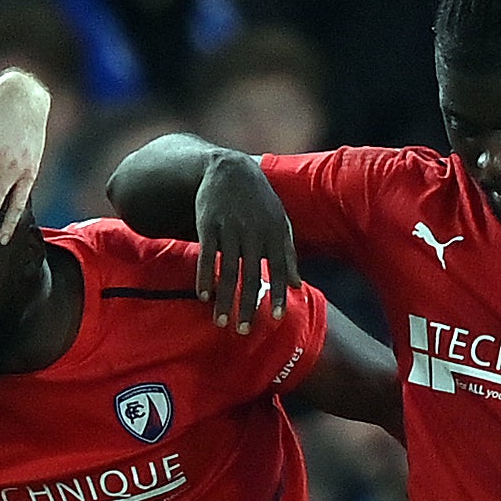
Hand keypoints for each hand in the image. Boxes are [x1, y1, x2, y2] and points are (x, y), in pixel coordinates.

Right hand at [195, 151, 294, 331]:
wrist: (230, 170)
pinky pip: (207, 255)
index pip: (278, 268)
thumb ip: (288, 253)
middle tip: (243, 331)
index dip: (276, 293)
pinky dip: (204, 276)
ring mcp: (230, 228)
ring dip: (225, 299)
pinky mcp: (208, 224)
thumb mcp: (280, 222)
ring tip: (221, 322)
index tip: (275, 318)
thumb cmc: (259, 201)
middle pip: (251, 275)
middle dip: (247, 305)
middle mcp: (254, 232)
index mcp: (275, 232)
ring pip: (227, 270)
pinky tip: (203, 296)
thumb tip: (298, 286)